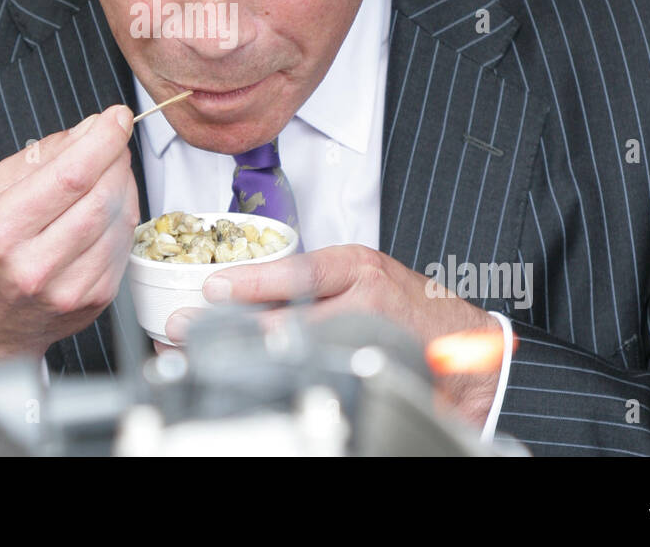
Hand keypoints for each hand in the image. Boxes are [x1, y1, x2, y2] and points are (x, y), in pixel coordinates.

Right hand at [0, 105, 138, 364]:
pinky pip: (123, 246)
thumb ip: (41, 157)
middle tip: (113, 143)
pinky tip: (108, 209)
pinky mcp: (94, 302)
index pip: (70, 176)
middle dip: (116, 158)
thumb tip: (91, 128)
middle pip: (101, 197)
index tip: (117, 118)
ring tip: (109, 174)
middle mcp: (34, 266)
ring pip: (120, 221)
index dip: (102, 140)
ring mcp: (68, 289)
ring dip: (124, 186)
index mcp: (1, 231)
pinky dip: (124, 218)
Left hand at [164, 244, 502, 425]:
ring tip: (203, 357)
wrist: (466, 343)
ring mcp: (374, 339)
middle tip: (183, 327)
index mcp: (359, 266)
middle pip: (291, 314)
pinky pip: (325, 375)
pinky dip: (287, 378)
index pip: (299, 270)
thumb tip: (240, 296)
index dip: (251, 281)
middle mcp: (368, 299)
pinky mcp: (380, 371)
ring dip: (248, 354)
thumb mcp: (361, 278)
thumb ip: (314, 284)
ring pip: (302, 349)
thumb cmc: (407, 305)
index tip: (210, 287)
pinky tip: (255, 382)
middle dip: (232, 323)